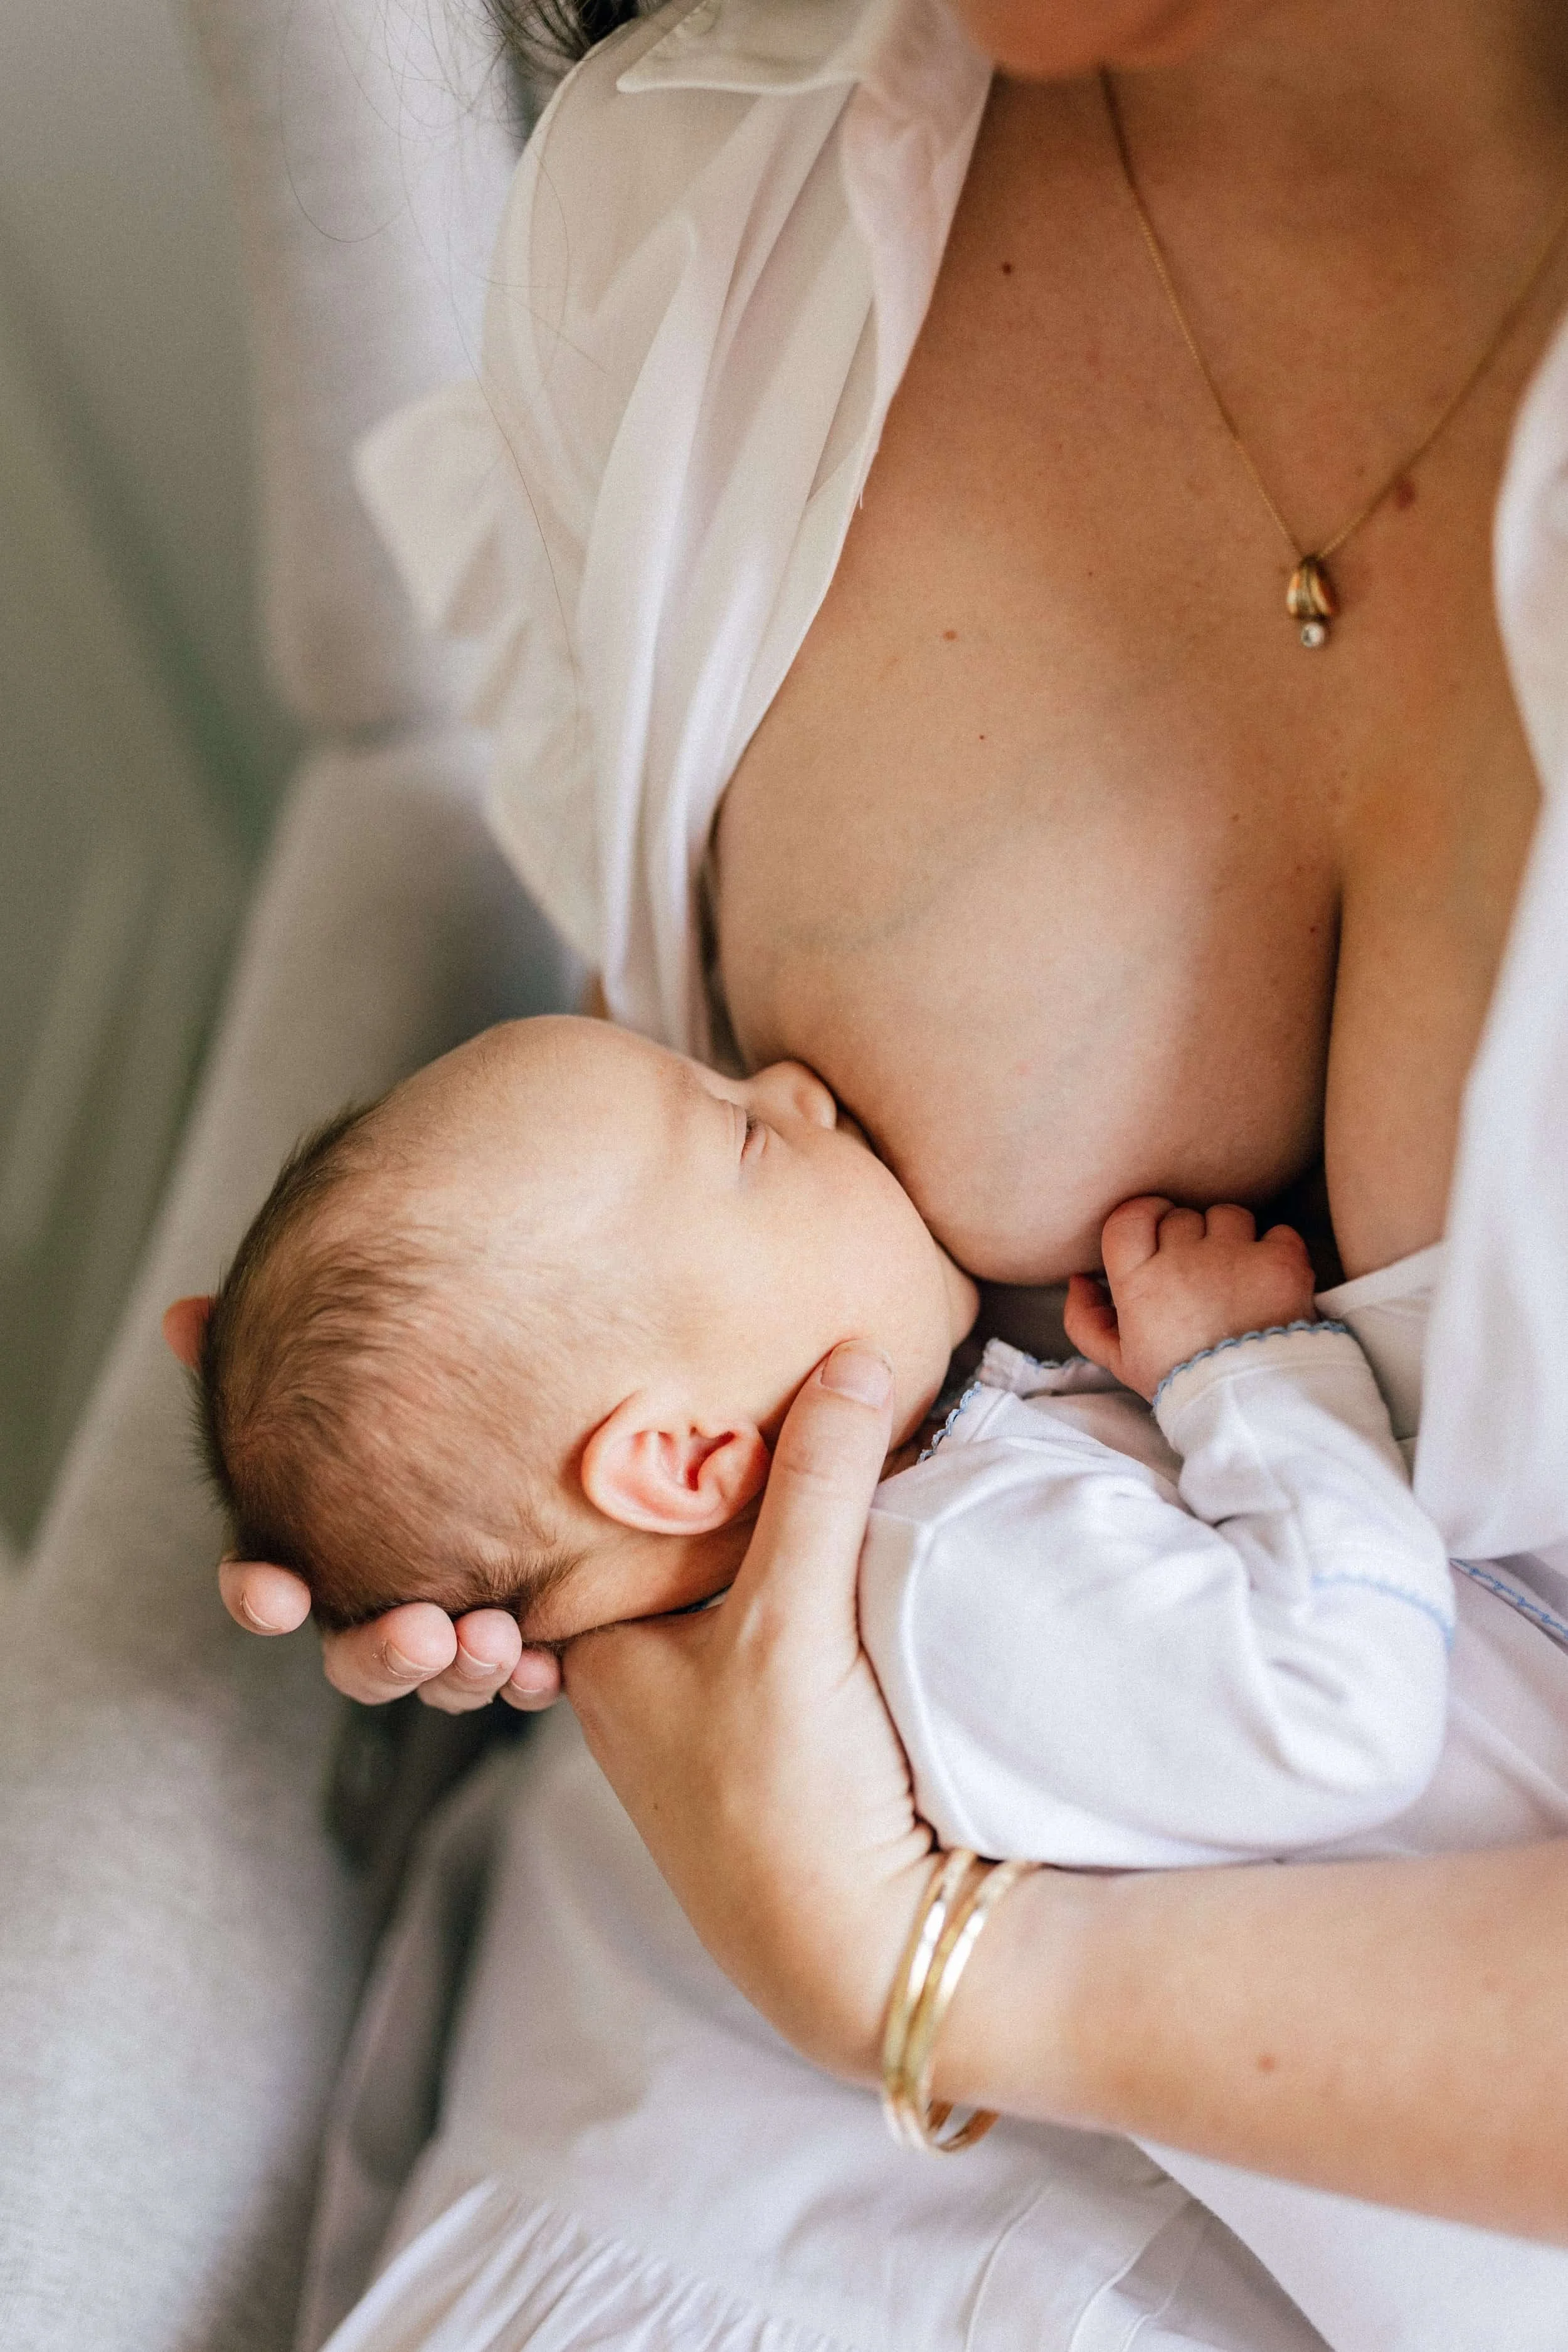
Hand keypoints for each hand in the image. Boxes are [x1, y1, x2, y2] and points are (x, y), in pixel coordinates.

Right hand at [164, 1295, 562, 1711]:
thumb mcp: (339, 1357)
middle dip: (382, 1655)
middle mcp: (379, 1602)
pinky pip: (522, 1678)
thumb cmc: (410, 1388)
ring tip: (494, 1637)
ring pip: (442, 1679)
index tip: (275, 1593)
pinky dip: (529, 1680)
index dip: (259, 1595)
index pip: (265, 1586)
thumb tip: (183, 1319)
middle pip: (359, 1661)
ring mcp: (451, 1628)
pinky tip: (545, 1666)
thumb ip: (257, 1347)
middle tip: (422, 1630)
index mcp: (318, 1548)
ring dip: (460, 1672)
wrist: (530, 1406)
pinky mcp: (526, 1634)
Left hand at [565, 1341, 934, 2079]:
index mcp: (597, 1655)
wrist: (865, 1957)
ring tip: (818, 1470)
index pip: (602, 1520)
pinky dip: (795, 1593)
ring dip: (761, 1542)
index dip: (644, 1445)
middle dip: (695, 1486)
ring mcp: (697, 1728)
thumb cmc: (787, 1794)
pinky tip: (842, 1562)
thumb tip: (857, 1353)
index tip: (691, 1373)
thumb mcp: (794, 1612)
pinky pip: (765, 1639)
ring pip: (718, 1596)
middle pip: (663, 1552)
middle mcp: (631, 1691)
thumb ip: (821, 1480)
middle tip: (751, 1397)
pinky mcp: (764, 1757)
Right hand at [1064, 1196, 1316, 1400]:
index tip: (1156, 1228)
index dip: (1144, 1214)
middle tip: (1201, 1274)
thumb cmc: (1183, 1383)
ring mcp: (1233, 1257)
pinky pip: (1279, 1232)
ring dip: (1233, 1237)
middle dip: (1191, 1237)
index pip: (1129, 1217)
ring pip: (1229, 1216)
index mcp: (1139, 1282)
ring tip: (1238, 1276)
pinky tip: (1271, 1279)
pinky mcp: (1279, 1262)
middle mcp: (1182, 1260)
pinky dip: (1278, 1249)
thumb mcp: (1121, 1362)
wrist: (1249, 1405)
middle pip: (1182, 1217)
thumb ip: (1086, 1321)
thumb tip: (1080, 1279)